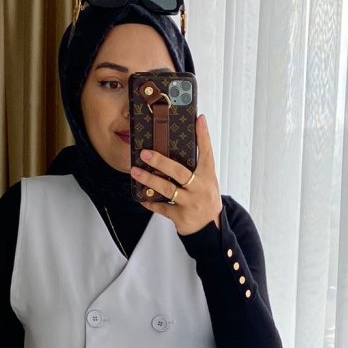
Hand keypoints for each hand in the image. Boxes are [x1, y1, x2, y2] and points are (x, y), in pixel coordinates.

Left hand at [130, 113, 222, 234]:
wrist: (212, 228)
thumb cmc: (205, 198)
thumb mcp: (207, 181)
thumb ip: (197, 165)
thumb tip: (179, 146)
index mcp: (208, 176)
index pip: (206, 153)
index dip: (203, 136)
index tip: (199, 119)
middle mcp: (200, 188)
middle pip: (179, 172)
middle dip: (161, 161)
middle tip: (145, 153)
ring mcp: (190, 203)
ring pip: (168, 190)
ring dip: (150, 180)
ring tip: (135, 172)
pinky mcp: (181, 216)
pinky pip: (162, 208)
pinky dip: (151, 203)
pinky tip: (142, 197)